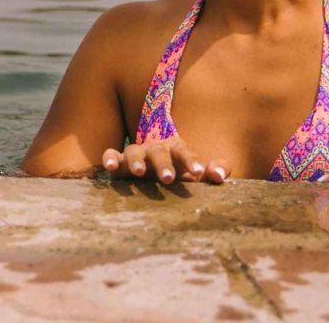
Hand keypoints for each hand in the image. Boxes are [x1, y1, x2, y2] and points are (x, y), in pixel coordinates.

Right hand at [101, 138, 228, 184]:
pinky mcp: (119, 161)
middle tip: (169, 179)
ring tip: (139, 173)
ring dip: (136, 161)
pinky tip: (110, 166)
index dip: (192, 161)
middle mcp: (155, 148)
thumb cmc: (181, 170)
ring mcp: (136, 153)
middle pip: (159, 152)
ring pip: (134, 152)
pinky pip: (111, 154)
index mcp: (176, 148)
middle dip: (163, 165)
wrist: (156, 165)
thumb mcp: (199, 170)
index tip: (200, 173)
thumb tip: (219, 175)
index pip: (185, 152)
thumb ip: (216, 170)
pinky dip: (109, 157)